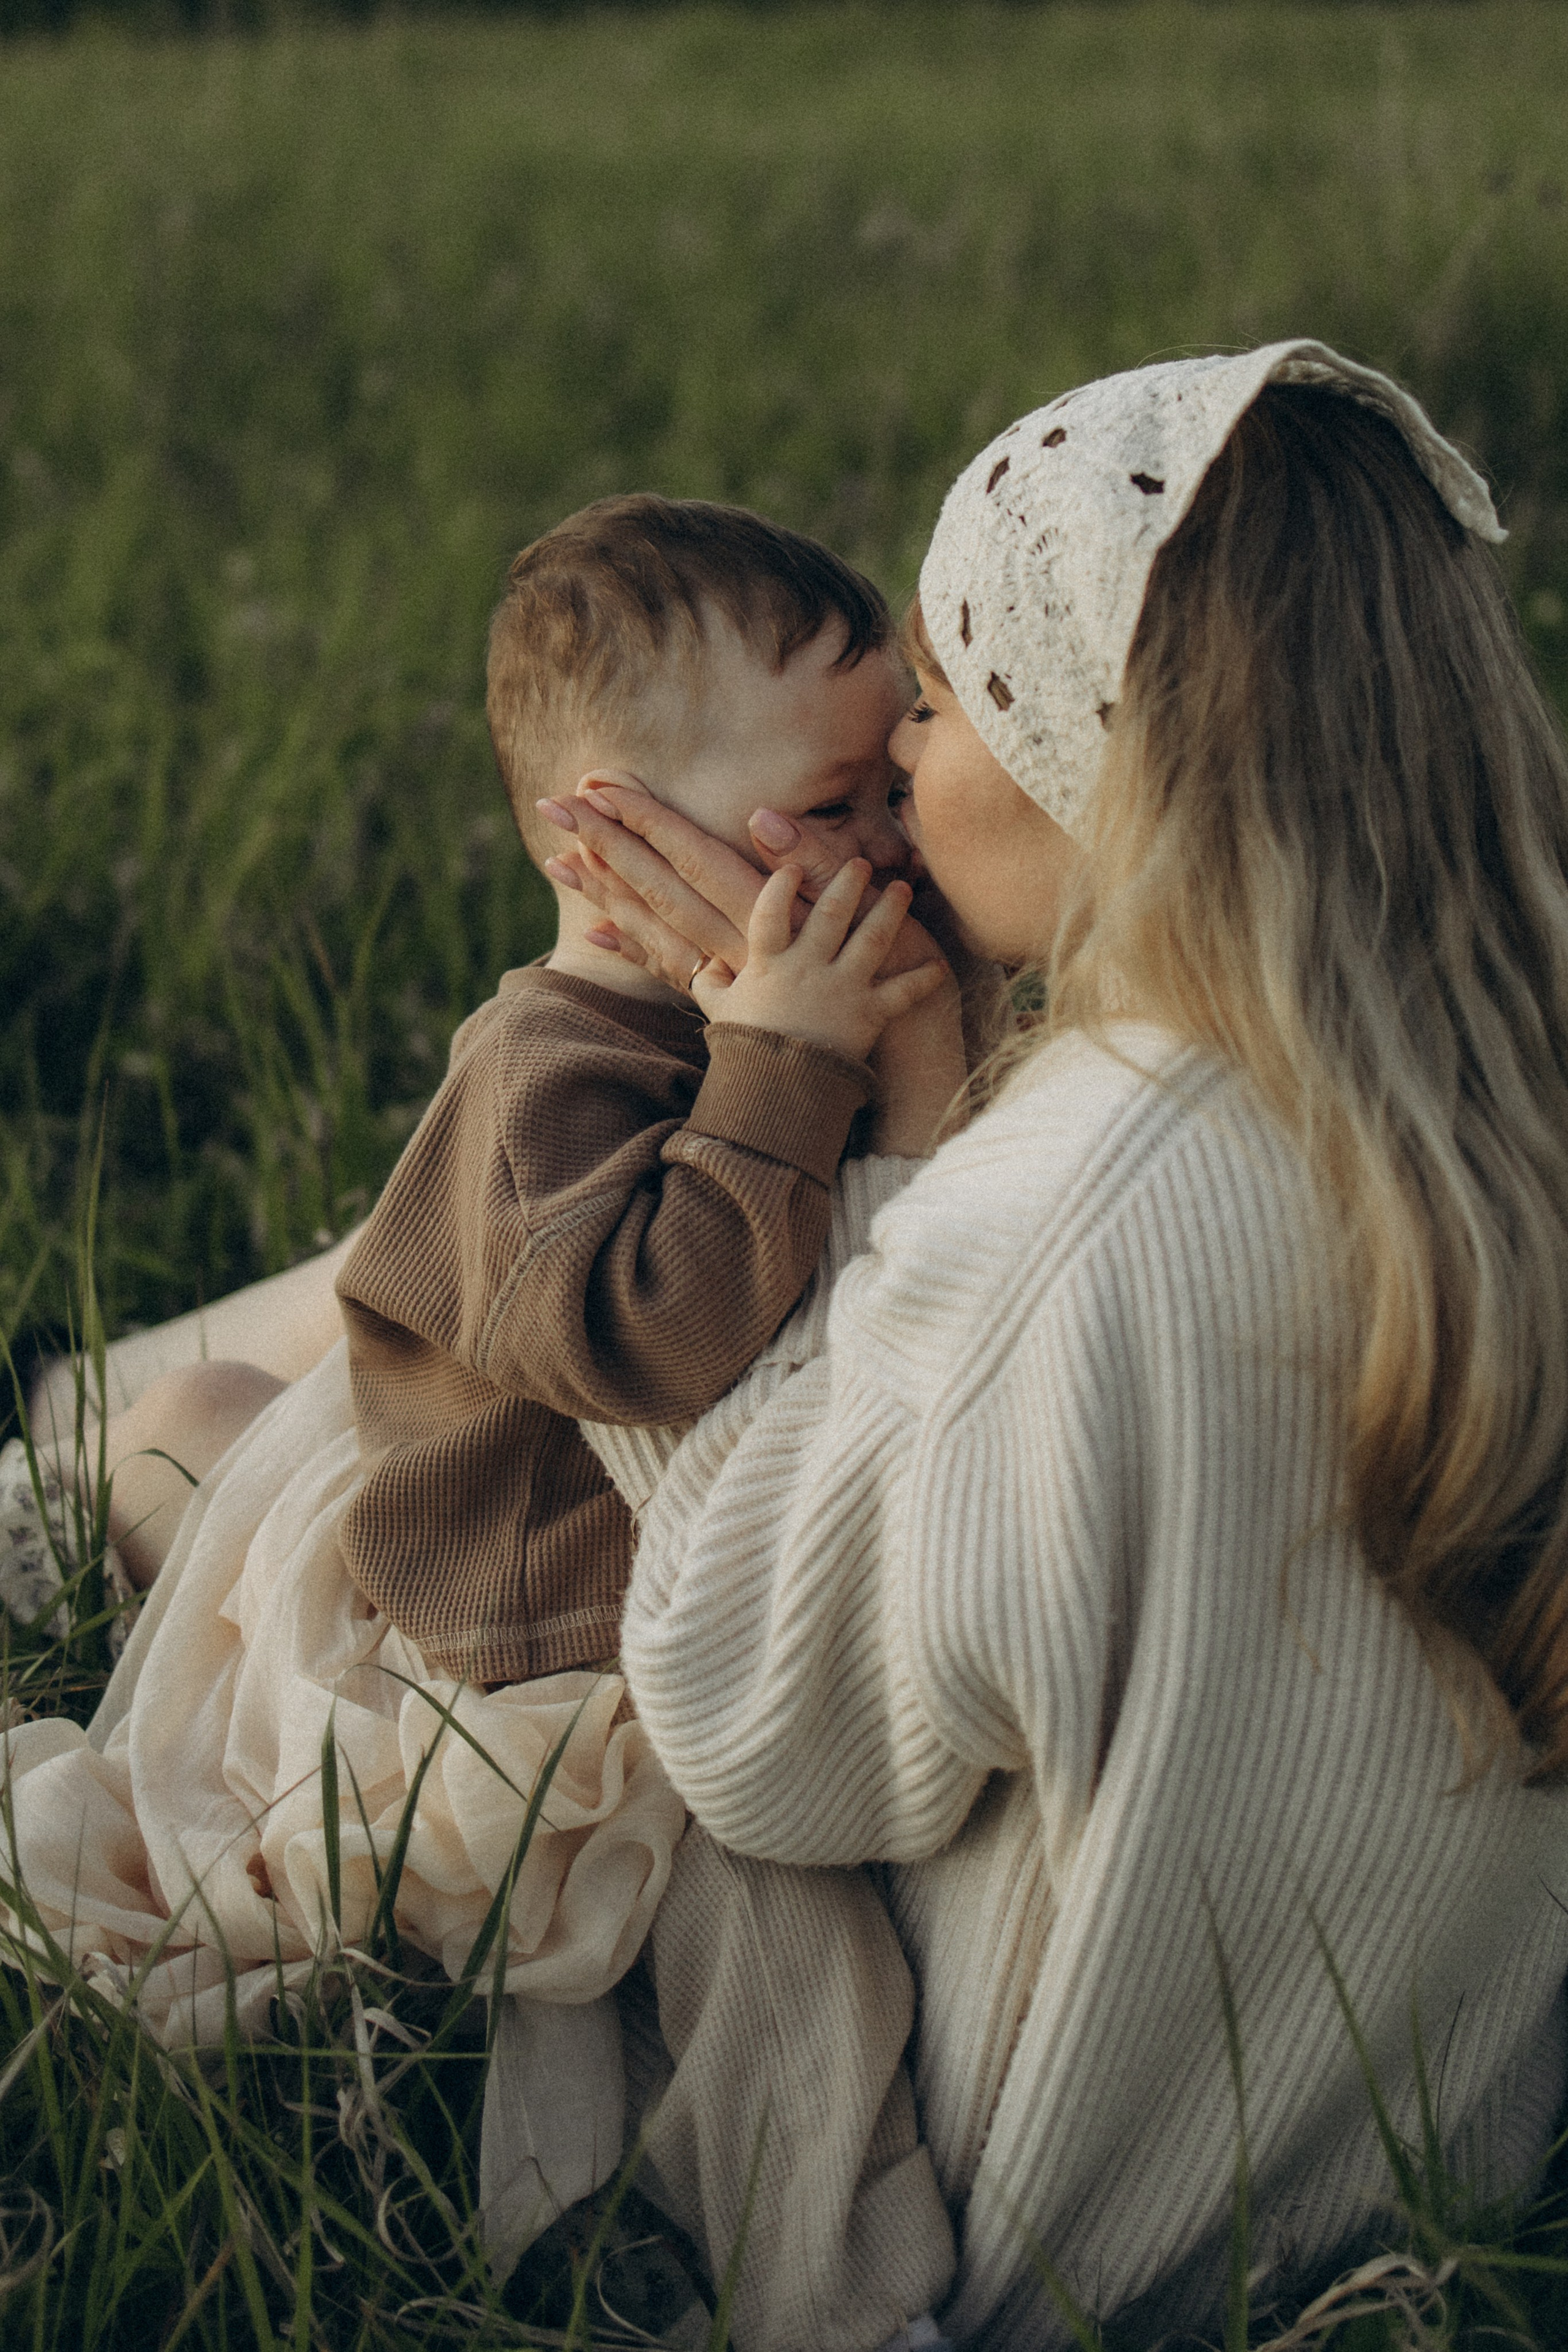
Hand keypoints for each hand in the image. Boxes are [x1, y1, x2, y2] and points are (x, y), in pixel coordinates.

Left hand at [538, 773, 929, 991]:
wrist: (908, 1055)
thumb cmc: (904, 971)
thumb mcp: (871, 905)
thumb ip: (813, 862)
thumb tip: (760, 818)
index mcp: (768, 911)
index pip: (693, 852)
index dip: (647, 816)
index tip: (599, 782)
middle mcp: (740, 942)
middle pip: (660, 885)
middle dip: (606, 842)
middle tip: (553, 804)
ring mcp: (735, 973)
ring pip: (658, 925)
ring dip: (606, 890)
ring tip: (558, 858)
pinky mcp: (738, 1001)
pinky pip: (675, 974)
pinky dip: (635, 950)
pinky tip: (598, 932)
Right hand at [694, 861, 948, 1062]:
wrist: (777, 1093)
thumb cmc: (746, 1052)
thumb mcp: (720, 1012)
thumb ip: (711, 982)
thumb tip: (708, 963)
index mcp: (769, 963)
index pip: (771, 911)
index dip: (781, 886)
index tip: (792, 868)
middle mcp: (808, 968)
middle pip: (831, 913)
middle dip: (847, 882)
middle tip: (859, 862)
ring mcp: (842, 989)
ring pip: (872, 938)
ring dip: (889, 910)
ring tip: (901, 888)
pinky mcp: (869, 1014)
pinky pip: (903, 992)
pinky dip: (923, 979)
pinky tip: (938, 965)